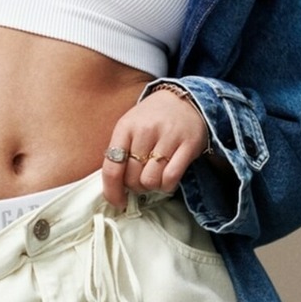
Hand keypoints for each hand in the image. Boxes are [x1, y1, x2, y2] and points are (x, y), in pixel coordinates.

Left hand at [101, 87, 215, 208]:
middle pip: (132, 178)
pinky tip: (167, 178)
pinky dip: (167, 185)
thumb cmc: (153, 118)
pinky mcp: (188, 145)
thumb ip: (120, 152)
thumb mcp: (130, 126)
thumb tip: (113, 187)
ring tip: (155, 176)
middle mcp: (146, 131)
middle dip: (136, 186)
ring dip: (152, 186)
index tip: (117, 202)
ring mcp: (168, 137)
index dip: (112, 191)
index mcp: (126, 127)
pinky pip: (171, 178)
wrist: (185, 99)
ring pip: (151, 181)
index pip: (112, 168)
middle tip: (142, 178)